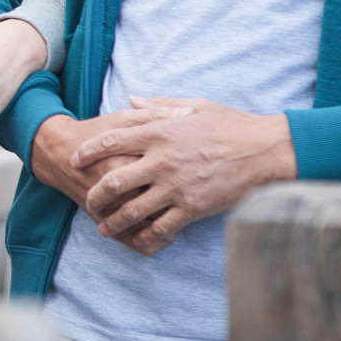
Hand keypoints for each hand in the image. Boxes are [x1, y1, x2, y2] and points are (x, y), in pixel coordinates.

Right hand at [29, 109, 186, 252]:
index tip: (205, 166)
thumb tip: (187, 112)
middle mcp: (119, 187)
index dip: (189, 172)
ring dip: (171, 225)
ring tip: (189, 215)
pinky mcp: (106, 223)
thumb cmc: (95, 132)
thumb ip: (154, 115)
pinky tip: (169, 234)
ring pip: (150, 227)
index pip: (166, 173)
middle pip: (161, 203)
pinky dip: (154, 243)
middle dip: (183, 202)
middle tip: (200, 194)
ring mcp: (111, 209)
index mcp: (126, 159)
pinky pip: (136, 243)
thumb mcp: (123, 118)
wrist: (58, 154)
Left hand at [78, 97, 296, 255]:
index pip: (111, 140)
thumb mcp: (194, 105)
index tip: (75, 158)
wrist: (265, 151)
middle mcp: (162, 160)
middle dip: (95, 194)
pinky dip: (145, 236)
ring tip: (103, 228)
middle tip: (87, 201)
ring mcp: (176, 187)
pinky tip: (137, 240)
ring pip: (132, 209)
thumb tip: (130, 100)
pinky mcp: (192, 208)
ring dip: (113, 221)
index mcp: (160, 132)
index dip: (88, 150)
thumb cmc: (231, 125)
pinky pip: (161, 227)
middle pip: (114, 180)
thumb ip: (158, 105)